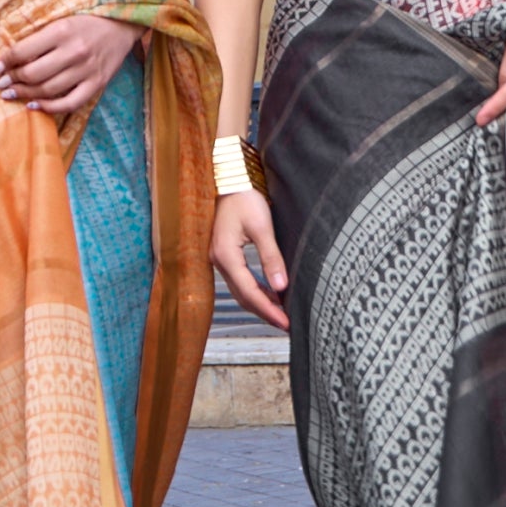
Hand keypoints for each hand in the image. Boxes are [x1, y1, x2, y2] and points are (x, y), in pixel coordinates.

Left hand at [0, 14, 137, 117]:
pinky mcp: (97, 84)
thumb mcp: (61, 20)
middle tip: (2, 84)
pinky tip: (34, 105)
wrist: (122, 25)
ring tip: (12, 94)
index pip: (23, 51)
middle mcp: (73, 51)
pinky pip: (69, 103)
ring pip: (47, 90)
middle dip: (12, 80)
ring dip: (25, 94)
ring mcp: (86, 70)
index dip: (4, 62)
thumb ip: (39, 37)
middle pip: (32, 74)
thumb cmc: (86, 21)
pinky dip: (49, 108)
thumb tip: (10, 57)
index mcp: (61, 30)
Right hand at [212, 187, 288, 327]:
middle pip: (243, 296)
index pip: (249, 291)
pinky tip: (269, 295)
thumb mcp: (262, 226)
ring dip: (260, 304)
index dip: (268, 309)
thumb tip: (281, 286)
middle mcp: (219, 261)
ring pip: (240, 291)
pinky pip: (239, 281)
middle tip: (286, 325)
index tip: (286, 322)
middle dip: (265, 312)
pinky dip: (255, 291)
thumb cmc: (244, 199)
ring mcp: (219, 259)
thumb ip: (271, 257)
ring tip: (280, 314)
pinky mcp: (224, 255)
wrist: (229, 181)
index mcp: (226, 255)